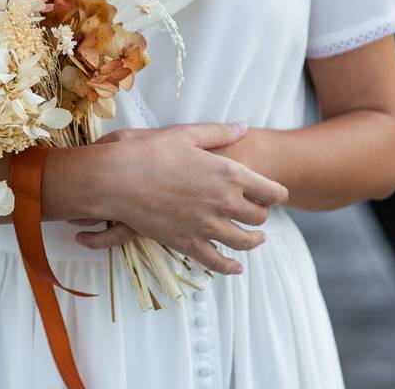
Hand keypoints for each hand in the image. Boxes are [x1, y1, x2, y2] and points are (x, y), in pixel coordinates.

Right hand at [82, 123, 288, 274]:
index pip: (271, 191)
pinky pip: (217, 261)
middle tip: (258, 213)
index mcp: (230, 173)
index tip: (277, 195)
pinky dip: (229, 266)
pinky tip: (235, 267)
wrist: (116, 179)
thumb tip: (244, 127)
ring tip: (256, 240)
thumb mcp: (186, 134)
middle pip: (259, 217)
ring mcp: (207, 225)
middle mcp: (225, 202)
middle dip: (261, 214)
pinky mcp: (187, 242)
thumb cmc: (149, 151)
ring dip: (253, 241)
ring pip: (244, 241)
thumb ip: (219, 133)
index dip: (277, 194)